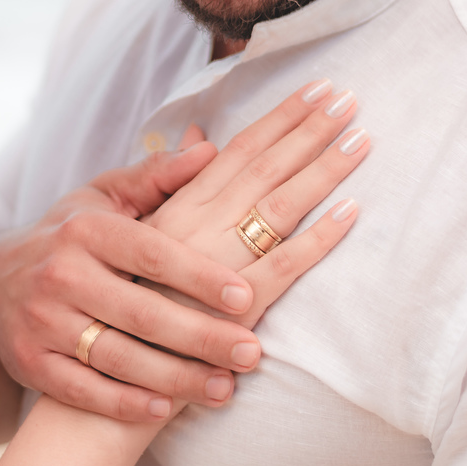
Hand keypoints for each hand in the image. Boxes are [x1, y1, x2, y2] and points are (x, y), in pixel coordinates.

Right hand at [0, 143, 263, 420]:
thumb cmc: (68, 235)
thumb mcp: (103, 196)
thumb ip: (157, 178)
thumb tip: (209, 147)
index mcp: (86, 229)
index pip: (151, 253)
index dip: (200, 275)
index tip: (247, 295)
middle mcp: (61, 275)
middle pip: (141, 313)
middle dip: (201, 336)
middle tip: (251, 353)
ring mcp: (42, 322)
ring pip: (117, 357)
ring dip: (175, 378)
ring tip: (225, 389)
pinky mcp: (31, 364)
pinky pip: (82, 390)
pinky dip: (123, 404)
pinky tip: (165, 410)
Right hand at [143, 79, 367, 327]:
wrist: (106, 376)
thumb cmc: (121, 298)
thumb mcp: (129, 231)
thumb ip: (163, 184)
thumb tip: (198, 137)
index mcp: (174, 210)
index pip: (236, 152)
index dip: (279, 118)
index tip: (316, 90)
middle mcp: (193, 230)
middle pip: (262, 169)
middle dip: (309, 131)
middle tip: (350, 100)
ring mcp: (214, 269)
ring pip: (277, 208)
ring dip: (322, 171)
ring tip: (361, 141)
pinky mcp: (231, 314)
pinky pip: (282, 268)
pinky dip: (318, 238)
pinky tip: (350, 212)